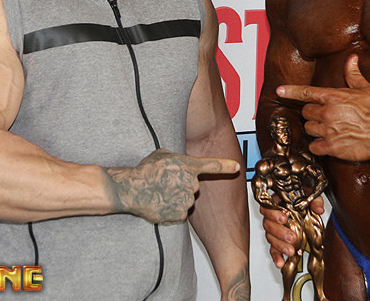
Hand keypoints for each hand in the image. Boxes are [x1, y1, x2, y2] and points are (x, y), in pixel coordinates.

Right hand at [106, 149, 239, 223]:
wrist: (132, 189)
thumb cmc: (145, 171)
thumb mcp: (162, 155)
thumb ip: (177, 159)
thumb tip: (179, 163)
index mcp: (189, 166)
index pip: (214, 166)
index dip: (227, 166)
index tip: (237, 167)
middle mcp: (192, 183)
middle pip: (193, 187)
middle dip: (183, 186)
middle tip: (165, 183)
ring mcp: (187, 200)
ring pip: (187, 200)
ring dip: (177, 198)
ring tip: (160, 193)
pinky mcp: (181, 215)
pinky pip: (180, 213)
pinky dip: (172, 210)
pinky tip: (160, 203)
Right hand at [260, 197, 324, 267]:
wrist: (304, 206)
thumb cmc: (302, 198)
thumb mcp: (309, 195)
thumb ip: (314, 200)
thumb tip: (318, 208)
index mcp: (276, 202)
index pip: (268, 207)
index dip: (274, 213)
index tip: (284, 218)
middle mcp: (272, 216)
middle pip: (268, 225)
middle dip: (280, 233)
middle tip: (292, 237)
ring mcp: (274, 229)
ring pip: (271, 238)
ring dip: (280, 246)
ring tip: (291, 251)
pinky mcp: (277, 241)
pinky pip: (273, 249)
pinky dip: (276, 256)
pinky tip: (281, 262)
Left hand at [278, 55, 369, 160]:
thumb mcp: (365, 88)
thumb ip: (353, 74)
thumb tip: (352, 59)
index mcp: (333, 97)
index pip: (305, 92)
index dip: (290, 91)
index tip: (279, 90)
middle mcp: (327, 113)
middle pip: (306, 113)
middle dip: (312, 114)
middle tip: (324, 115)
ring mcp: (328, 130)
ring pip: (309, 129)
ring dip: (315, 129)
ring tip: (328, 129)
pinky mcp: (331, 147)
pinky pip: (314, 147)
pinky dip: (318, 146)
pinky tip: (326, 143)